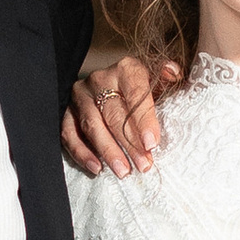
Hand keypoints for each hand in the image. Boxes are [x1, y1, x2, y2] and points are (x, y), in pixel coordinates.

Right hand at [63, 51, 175, 176]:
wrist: (115, 90)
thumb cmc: (142, 92)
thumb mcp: (158, 82)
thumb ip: (166, 78)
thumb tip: (172, 71)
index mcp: (126, 69)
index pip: (135, 93)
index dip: (144, 119)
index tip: (151, 144)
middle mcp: (100, 79)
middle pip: (113, 113)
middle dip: (129, 142)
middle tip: (143, 164)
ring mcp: (80, 95)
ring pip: (92, 125)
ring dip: (108, 151)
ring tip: (123, 171)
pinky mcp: (67, 111)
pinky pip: (69, 134)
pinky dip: (82, 153)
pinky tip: (96, 168)